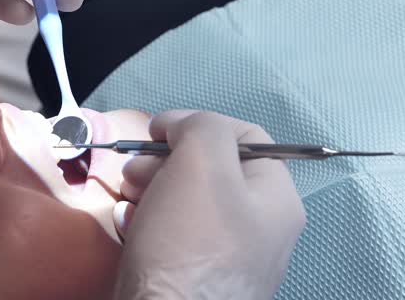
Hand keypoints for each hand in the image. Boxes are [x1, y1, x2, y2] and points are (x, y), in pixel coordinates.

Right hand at [112, 111, 304, 299]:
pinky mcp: (195, 280)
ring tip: (128, 196)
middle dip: (168, 160)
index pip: (247, 137)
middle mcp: (260, 229)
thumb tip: (185, 128)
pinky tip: (130, 226)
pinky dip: (148, 222)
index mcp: (276, 199)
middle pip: (213, 170)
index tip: (157, 131)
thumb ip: (202, 127)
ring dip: (152, 187)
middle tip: (136, 168)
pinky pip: (173, 237)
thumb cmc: (190, 242)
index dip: (199, 124)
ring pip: (188, 202)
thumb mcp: (202, 162)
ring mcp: (229, 259)